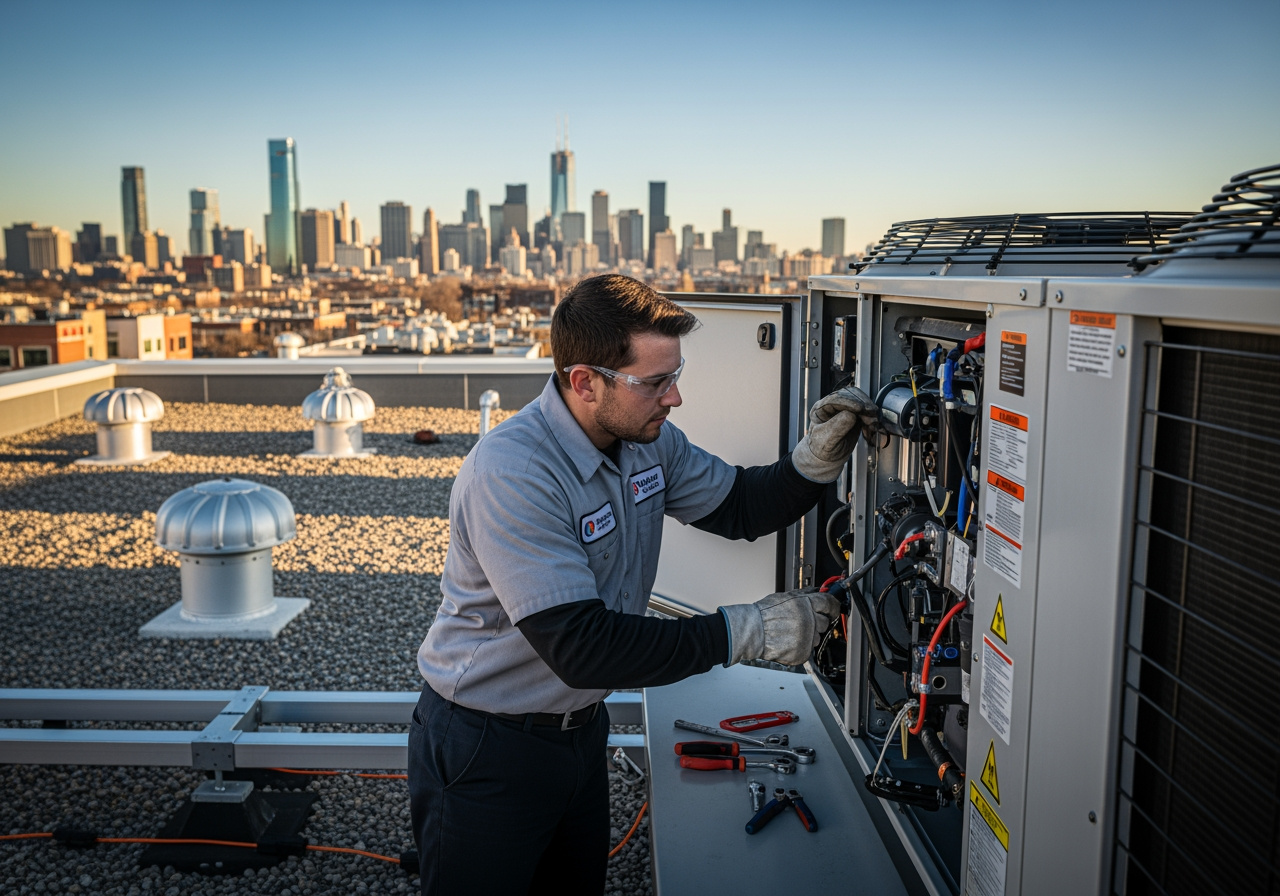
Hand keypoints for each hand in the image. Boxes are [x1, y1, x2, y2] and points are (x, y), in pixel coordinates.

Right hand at [720, 588, 842, 666]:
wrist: (753, 631)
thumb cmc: (765, 614)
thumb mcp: (785, 597)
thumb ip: (805, 595)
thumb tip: (819, 591)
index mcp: (806, 604)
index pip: (829, 604)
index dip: (833, 607)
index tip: (833, 609)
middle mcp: (809, 620)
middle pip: (824, 622)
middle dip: (816, 622)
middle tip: (801, 622)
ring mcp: (807, 637)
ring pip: (817, 637)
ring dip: (808, 635)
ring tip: (791, 632)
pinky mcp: (803, 652)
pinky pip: (808, 649)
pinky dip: (801, 647)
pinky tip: (789, 641)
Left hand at [791, 386, 880, 481]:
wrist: (827, 458)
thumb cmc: (822, 449)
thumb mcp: (826, 440)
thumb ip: (837, 427)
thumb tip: (851, 414)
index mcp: (820, 408)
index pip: (836, 398)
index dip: (849, 401)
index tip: (861, 408)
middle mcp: (833, 405)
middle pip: (851, 395)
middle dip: (864, 404)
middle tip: (872, 415)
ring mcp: (845, 408)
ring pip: (862, 402)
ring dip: (870, 411)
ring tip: (874, 424)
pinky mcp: (856, 415)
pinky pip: (867, 412)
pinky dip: (873, 418)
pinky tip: (874, 428)